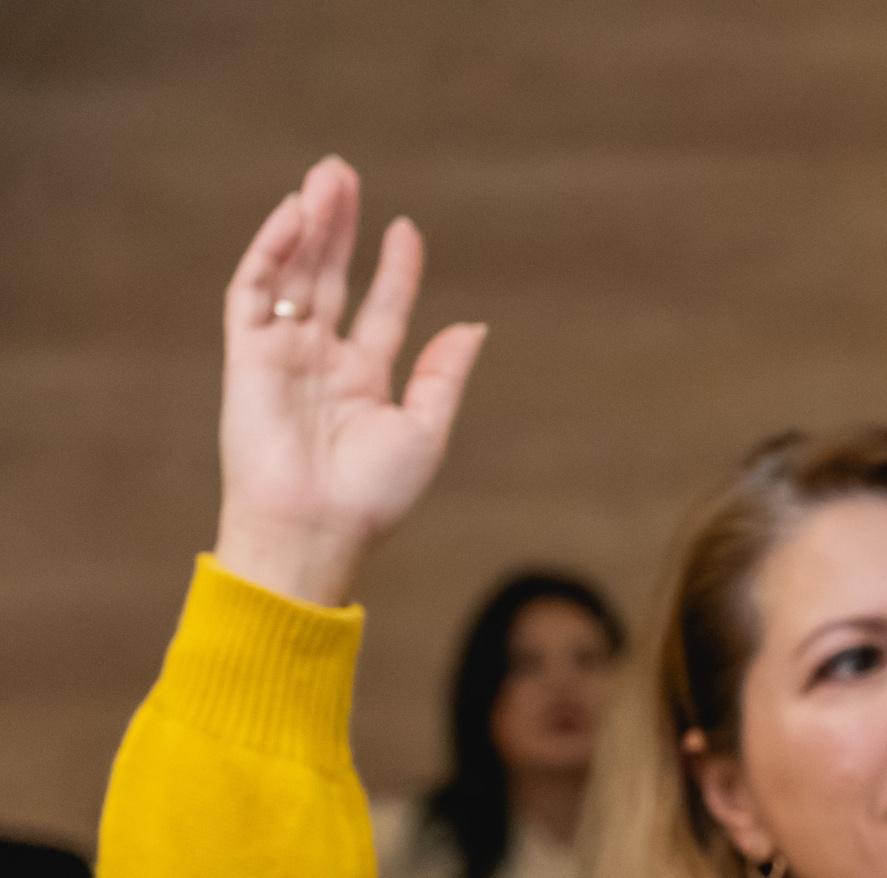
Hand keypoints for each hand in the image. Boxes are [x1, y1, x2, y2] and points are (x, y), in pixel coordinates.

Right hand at [214, 156, 485, 605]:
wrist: (317, 530)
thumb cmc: (373, 496)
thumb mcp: (424, 430)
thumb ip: (444, 374)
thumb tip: (474, 326)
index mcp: (365, 381)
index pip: (380, 309)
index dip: (394, 269)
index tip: (406, 229)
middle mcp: (321, 362)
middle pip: (330, 278)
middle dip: (339, 227)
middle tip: (344, 172)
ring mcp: (282, 355)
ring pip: (293, 274)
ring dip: (307, 226)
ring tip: (324, 177)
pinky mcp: (247, 355)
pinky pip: (252, 291)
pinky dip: (269, 251)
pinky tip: (292, 214)